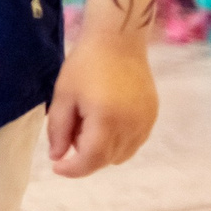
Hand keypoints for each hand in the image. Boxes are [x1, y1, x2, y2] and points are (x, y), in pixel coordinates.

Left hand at [46, 32, 158, 177]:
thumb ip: (59, 129)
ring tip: (89, 121)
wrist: (118, 41)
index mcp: (106, 120)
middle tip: (71, 130)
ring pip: (121, 154)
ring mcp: (145, 123)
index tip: (57, 167)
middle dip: (85, 156)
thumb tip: (58, 157)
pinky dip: (117, 141)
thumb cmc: (85, 65)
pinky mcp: (152, 117)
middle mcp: (131, 126)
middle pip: (106, 160)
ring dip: (102, 150)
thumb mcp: (63, 95)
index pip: (91, 160)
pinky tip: (106, 119)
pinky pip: (133, 142)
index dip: (73, 169)